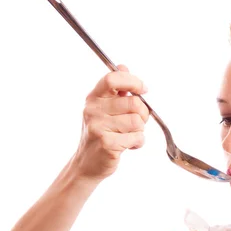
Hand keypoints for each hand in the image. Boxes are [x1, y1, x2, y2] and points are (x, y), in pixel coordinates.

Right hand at [71, 65, 148, 181]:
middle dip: (142, 114)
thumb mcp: (103, 109)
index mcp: (93, 98)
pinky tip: (128, 145)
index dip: (132, 81)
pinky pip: (137, 137)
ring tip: (128, 135)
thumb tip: (123, 66)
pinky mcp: (107, 144)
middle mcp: (93, 111)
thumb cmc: (100, 134)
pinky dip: (138, 143)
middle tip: (136, 122)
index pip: (112, 79)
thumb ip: (115, 90)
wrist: (87, 164)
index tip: (143, 89)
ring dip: (139, 130)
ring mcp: (98, 127)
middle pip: (133, 103)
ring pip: (137, 121)